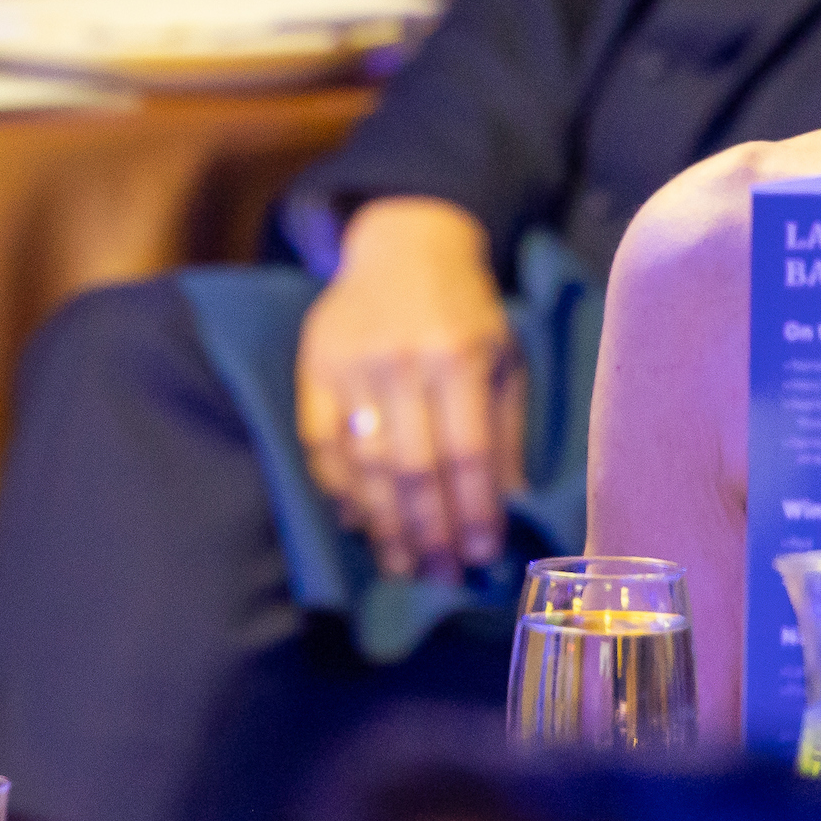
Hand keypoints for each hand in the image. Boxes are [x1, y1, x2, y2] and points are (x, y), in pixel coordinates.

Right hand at [295, 199, 522, 577]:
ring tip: (400, 565)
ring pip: (363, 465)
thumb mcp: (502, 358)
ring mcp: (350, 366)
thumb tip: (507, 505)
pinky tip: (356, 521)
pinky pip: (319, 444)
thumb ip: (505, 430)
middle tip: (440, 577)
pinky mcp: (312, 367)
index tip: (482, 556)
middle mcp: (401, 362)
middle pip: (412, 469)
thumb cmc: (464, 308)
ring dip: (382, 524)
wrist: (402, 243)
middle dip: (428, 533)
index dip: (473, 513)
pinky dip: (336, 489)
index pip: (466, 455)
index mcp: (457, 357)